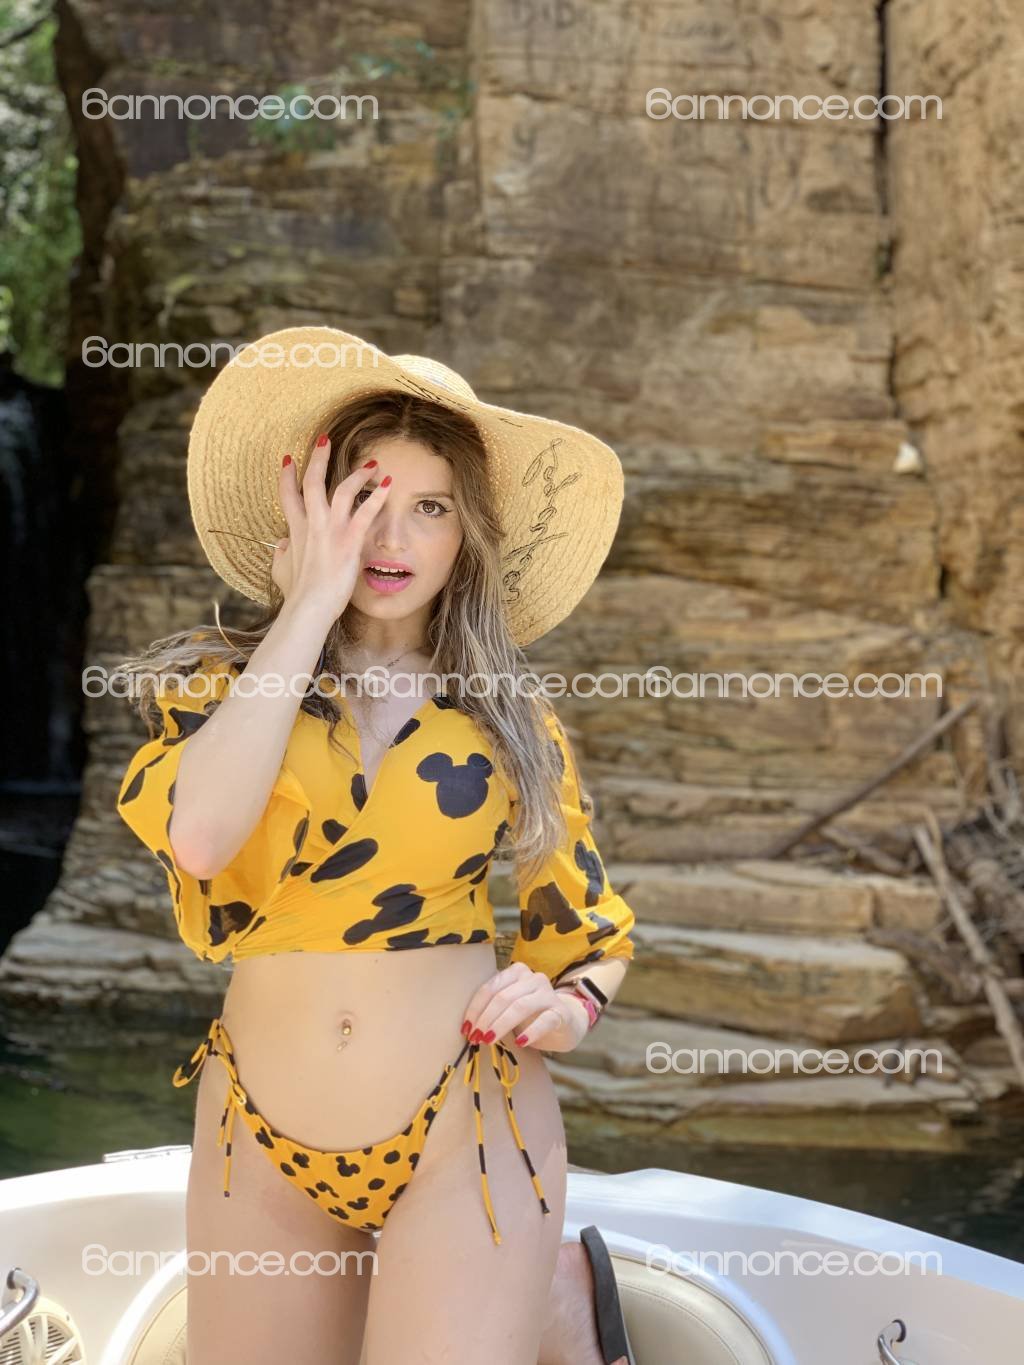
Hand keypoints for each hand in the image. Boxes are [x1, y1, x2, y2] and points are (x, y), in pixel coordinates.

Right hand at [271, 434, 391, 617]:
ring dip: (358, 473)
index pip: (287, 495)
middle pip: (312, 482)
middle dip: (318, 458)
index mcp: (295, 530)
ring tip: (371, 463)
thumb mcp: (281, 570)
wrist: (309, 606)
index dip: (287, 476)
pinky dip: (378, 496)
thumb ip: (280, 555)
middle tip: (325, 439)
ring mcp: (331, 530)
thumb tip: (280, 546)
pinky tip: (388, 485)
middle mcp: (312, 524)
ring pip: (343, 490)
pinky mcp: (349, 540)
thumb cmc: (297, 593)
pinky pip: (366, 512)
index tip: (288, 459)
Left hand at [461, 962, 589, 1053]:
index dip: (475, 1008)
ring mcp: (549, 993)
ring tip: (489, 1040)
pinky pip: (544, 1021)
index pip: (490, 988)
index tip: (466, 1028)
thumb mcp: (510, 1006)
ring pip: (520, 1006)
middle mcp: (534, 978)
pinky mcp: (561, 1012)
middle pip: (503, 997)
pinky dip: (530, 1032)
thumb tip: (468, 1026)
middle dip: (485, 1018)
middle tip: (476, 1037)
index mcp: (517, 972)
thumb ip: (493, 1007)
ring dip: (501, 1025)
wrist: (564, 1022)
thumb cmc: (530, 1014)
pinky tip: (520, 1042)